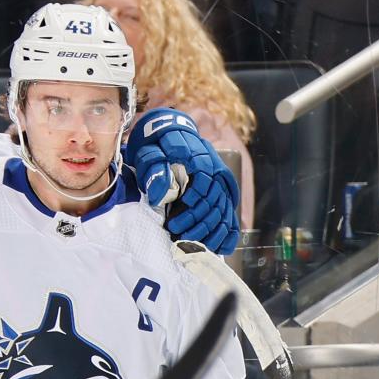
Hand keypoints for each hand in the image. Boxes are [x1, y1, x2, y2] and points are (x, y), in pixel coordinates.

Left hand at [126, 109, 240, 254]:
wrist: (167, 131)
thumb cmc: (156, 143)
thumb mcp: (149, 151)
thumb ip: (154, 169)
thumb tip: (158, 195)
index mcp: (200, 158)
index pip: (203, 188)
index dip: (191, 209)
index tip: (174, 223)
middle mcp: (216, 169)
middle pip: (214, 202)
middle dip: (197, 223)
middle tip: (177, 234)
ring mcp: (220, 180)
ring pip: (223, 211)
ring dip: (210, 231)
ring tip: (191, 244)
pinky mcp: (220, 190)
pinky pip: (229, 213)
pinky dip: (227, 232)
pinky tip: (222, 248)